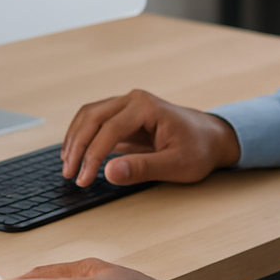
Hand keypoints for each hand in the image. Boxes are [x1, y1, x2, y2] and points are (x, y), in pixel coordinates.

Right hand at [60, 89, 240, 186]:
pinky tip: (76, 154)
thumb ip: (142, 168)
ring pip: (90, 115)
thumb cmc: (198, 149)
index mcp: (146, 107)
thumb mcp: (176, 165)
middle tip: (69, 174)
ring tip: (68, 165)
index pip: (109, 130)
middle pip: (93, 117)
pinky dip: (82, 136)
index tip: (84, 179)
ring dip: (75, 138)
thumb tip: (109, 171)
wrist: (211, 138)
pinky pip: (96, 120)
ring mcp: (128, 105)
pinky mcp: (124, 115)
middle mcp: (134, 100)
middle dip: (77, 146)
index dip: (92, 156)